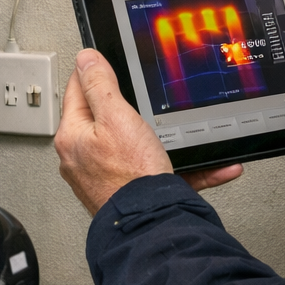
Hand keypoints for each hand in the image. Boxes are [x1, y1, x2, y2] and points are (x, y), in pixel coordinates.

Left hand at [55, 49, 243, 215]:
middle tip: (151, 100)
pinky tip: (211, 165)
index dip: (96, 71)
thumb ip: (100, 84)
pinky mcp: (130, 193)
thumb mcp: (116, 117)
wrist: (153, 225)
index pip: (77, 89)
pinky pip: (158, 172)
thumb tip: (85, 58)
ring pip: (137, 146)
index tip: (109, 62)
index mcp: (73, 135)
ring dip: (165, 140)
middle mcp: (82, 158)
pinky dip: (184, 167)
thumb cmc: (131, 176)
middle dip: (132, 108)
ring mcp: (104, 177)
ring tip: (186, 135)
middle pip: (106, 117)